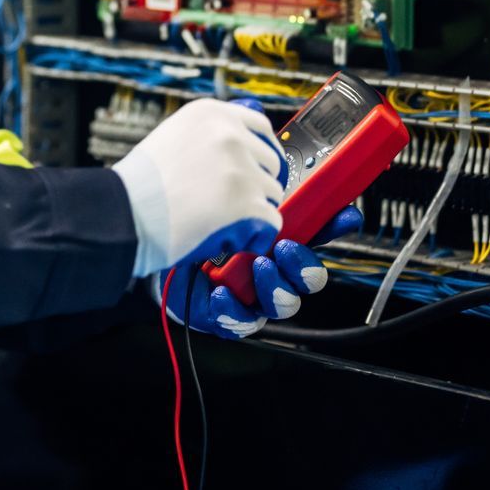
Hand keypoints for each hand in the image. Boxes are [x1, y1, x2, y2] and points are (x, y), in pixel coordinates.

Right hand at [112, 97, 284, 278]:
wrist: (124, 215)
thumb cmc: (139, 186)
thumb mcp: (173, 136)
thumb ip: (208, 136)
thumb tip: (241, 149)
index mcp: (212, 114)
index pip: (261, 126)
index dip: (260, 152)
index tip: (257, 168)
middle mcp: (230, 135)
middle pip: (270, 162)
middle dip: (256, 184)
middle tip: (230, 202)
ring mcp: (241, 168)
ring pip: (272, 193)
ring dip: (253, 210)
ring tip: (221, 219)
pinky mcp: (247, 203)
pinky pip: (271, 221)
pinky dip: (256, 234)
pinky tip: (232, 236)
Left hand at [161, 206, 363, 338]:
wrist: (148, 239)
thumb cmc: (191, 218)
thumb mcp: (228, 195)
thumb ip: (265, 187)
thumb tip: (302, 169)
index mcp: (276, 236)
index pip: (318, 235)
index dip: (335, 227)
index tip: (341, 216)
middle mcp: (270, 266)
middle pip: (310, 277)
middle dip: (303, 265)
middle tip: (283, 247)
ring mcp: (251, 293)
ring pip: (285, 303)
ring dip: (274, 286)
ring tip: (255, 266)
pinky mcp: (228, 314)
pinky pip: (244, 321)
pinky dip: (234, 308)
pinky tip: (221, 291)